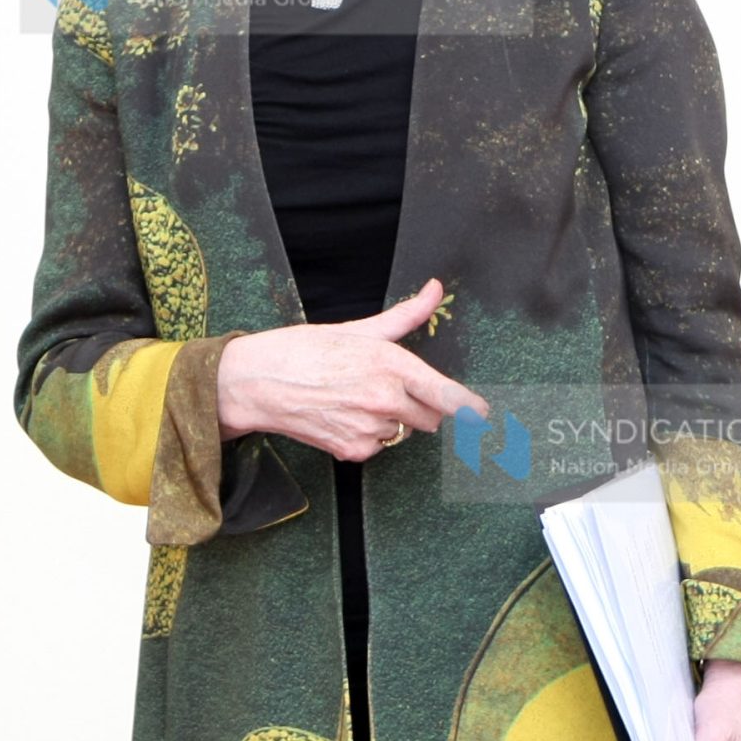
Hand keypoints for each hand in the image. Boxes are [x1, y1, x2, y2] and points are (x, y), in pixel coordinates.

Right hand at [214, 279, 480, 460]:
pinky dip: (368, 436)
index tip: (483, 415)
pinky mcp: (354, 451)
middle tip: (389, 389)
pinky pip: (378, 446)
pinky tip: (342, 416)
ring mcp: (371, 428)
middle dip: (421, 406)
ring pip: (403, 431)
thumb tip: (436, 289)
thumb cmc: (305, 349)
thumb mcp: (360, 329)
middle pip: (431, 417)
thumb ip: (406, 315)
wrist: (257, 382)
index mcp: (392, 366)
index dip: (469, 408)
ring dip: (392, 420)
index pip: (447, 395)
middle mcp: (387, 400)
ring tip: (355, 399)